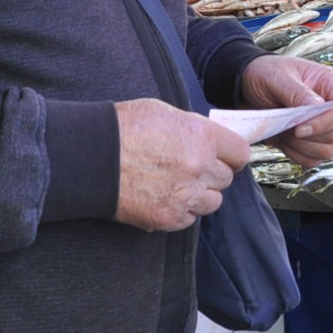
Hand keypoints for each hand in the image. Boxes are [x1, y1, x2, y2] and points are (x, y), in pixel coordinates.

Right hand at [114, 98, 248, 232]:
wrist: (91, 157)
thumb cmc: (124, 128)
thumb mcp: (166, 113)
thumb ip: (194, 129)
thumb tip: (209, 140)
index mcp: (202, 136)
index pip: (240, 153)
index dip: (231, 155)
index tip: (224, 157)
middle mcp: (200, 167)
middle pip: (226, 178)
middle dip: (212, 174)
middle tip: (190, 169)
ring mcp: (185, 195)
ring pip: (212, 202)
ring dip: (199, 195)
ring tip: (176, 185)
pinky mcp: (168, 218)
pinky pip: (189, 219)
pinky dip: (180, 211)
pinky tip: (163, 198)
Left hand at [243, 55, 332, 166]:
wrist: (248, 87)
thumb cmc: (266, 74)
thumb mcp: (278, 77)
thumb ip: (297, 92)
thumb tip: (317, 107)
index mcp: (332, 84)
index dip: (328, 122)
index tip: (300, 128)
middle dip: (309, 136)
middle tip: (285, 126)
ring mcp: (325, 127)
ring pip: (327, 151)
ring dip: (301, 146)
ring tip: (283, 130)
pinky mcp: (312, 143)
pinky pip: (312, 159)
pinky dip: (296, 154)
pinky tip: (283, 140)